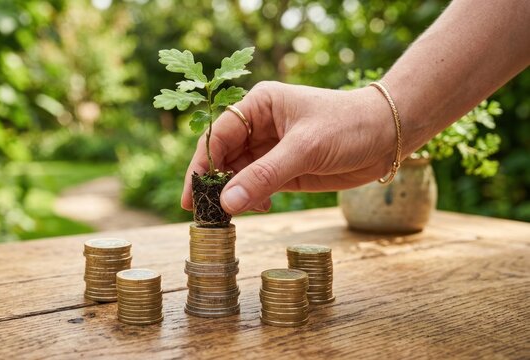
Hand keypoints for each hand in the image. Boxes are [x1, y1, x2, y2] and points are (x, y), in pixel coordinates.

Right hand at [181, 81, 396, 214]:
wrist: (389, 135)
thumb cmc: (349, 126)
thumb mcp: (305, 148)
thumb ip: (265, 175)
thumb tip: (228, 202)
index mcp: (259, 105)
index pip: (218, 135)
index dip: (202, 164)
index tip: (192, 194)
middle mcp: (260, 126)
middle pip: (224, 156)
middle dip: (215, 183)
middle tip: (204, 213)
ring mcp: (271, 149)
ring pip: (238, 174)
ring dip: (232, 194)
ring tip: (228, 217)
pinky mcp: (285, 169)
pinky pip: (257, 186)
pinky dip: (252, 199)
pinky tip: (258, 207)